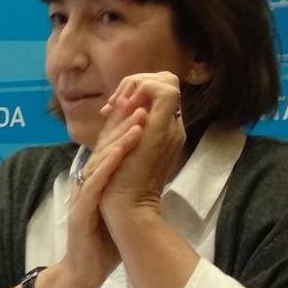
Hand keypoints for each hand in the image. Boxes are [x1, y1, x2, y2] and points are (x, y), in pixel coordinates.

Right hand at [56, 109, 145, 287]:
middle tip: (141, 99)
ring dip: (119, 139)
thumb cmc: (103, 241)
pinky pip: (93, 185)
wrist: (84, 271)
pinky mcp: (80, 212)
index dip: (123, 122)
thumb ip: (125, 185)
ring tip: (138, 119)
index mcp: (95, 180)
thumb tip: (148, 165)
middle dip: (122, 121)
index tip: (143, 102)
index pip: (108, 145)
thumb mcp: (116, 206)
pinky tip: (120, 153)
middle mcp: (86, 183)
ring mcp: (81, 196)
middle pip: (103, 146)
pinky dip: (107, 167)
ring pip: (99, 161)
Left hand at [97, 71, 185, 220]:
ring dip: (137, 85)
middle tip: (114, 103)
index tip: (114, 106)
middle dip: (137, 81)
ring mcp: (171, 127)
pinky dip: (141, 90)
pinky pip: (164, 92)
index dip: (137, 89)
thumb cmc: (118, 181)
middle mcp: (173, 126)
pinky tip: (120, 106)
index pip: (160, 90)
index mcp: (165, 130)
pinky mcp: (163, 128)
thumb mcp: (121, 145)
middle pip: (167, 81)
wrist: (127, 206)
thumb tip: (120, 101)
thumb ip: (124, 124)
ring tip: (116, 105)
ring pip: (167, 82)